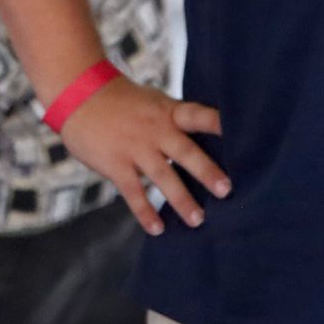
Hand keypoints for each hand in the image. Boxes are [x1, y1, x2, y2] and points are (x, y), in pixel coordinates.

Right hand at [58, 76, 228, 235]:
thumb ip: (178, 121)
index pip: (199, 116)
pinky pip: (133, 192)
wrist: (78, 95)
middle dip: (206, 171)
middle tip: (226, 190)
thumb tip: (212, 138)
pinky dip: (145, 212)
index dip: (220, 124)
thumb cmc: (123, 101)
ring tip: (198, 220)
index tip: (245, 135)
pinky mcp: (115, 164)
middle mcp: (155, 130)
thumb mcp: (154, 102)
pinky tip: (157, 229)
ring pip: (162, 176)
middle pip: (185, 151)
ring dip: (181, 199)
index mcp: (168, 112)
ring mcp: (135, 147)